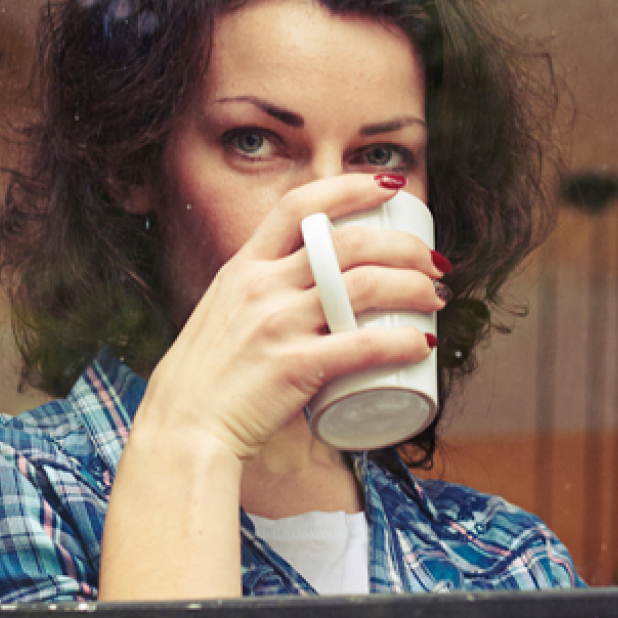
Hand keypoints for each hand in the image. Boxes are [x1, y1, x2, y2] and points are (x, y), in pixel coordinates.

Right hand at [136, 174, 445, 460]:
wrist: (181, 431)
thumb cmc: (204, 381)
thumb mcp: (223, 315)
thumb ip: (258, 297)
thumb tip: (307, 290)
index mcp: (242, 267)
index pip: (300, 205)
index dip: (352, 186)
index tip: (392, 186)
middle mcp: (261, 287)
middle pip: (349, 242)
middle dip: (404, 246)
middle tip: (432, 263)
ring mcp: (277, 325)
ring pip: (365, 286)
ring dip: (414, 286)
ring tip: (436, 297)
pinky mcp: (294, 367)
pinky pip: (363, 346)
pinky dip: (401, 342)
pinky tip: (423, 344)